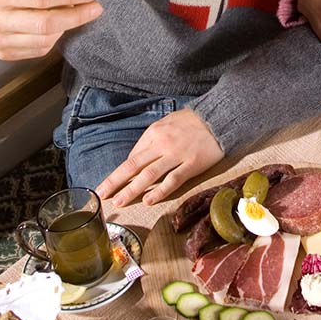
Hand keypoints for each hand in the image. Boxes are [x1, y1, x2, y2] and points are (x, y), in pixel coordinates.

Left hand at [96, 109, 224, 206]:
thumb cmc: (192, 121)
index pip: (133, 157)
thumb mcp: (166, 123)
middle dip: (115, 181)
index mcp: (154, 133)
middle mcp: (162, 144)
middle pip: (134, 166)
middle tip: (101, 194)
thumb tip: (136, 159)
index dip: (120, 173)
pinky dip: (160, 191)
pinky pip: (173, 180)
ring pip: (149, 175)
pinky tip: (148, 201)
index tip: (110, 185)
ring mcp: (177, 155)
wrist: (219, 117)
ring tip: (119, 201)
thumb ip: (151, 140)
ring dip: (132, 189)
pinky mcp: (192, 164)